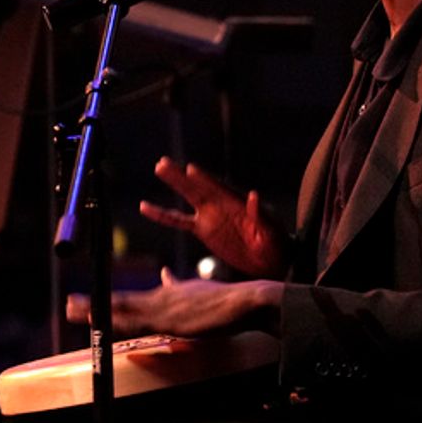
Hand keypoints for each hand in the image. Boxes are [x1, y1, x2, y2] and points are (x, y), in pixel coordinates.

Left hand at [66, 268, 282, 337]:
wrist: (247, 301)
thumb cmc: (230, 300)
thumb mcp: (203, 291)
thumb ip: (182, 286)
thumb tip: (169, 274)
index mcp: (171, 293)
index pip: (138, 298)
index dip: (115, 301)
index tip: (95, 300)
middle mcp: (163, 297)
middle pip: (122, 302)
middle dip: (96, 304)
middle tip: (70, 304)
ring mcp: (163, 307)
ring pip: (122, 309)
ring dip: (96, 310)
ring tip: (72, 309)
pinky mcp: (168, 320)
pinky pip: (134, 322)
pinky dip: (114, 321)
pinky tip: (100, 322)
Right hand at [139, 158, 289, 277]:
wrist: (271, 260)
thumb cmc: (276, 243)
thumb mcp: (271, 230)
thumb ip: (261, 214)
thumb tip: (254, 195)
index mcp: (238, 203)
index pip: (219, 188)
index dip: (205, 179)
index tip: (191, 169)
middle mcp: (222, 205)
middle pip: (199, 187)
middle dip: (182, 176)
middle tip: (163, 162)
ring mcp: (210, 216)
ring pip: (188, 197)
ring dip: (175, 184)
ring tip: (159, 168)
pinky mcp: (203, 230)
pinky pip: (178, 221)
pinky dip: (163, 215)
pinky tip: (146, 207)